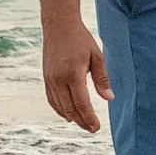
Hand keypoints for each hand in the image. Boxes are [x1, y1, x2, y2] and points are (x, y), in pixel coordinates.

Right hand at [42, 18, 112, 132]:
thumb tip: (109, 98)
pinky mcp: (46, 78)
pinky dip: (59, 109)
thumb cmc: (81, 39)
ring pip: (59, 106)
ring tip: (83, 123)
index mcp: (73, 74)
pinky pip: (51, 99)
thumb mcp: (96, 56)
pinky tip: (68, 114)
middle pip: (70, 109)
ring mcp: (50, 79)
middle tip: (92, 129)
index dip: (89, 118)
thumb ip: (102, 79)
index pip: (82, 103)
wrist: (59, 25)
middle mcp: (58, 79)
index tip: (96, 127)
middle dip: (82, 121)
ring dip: (71, 117)